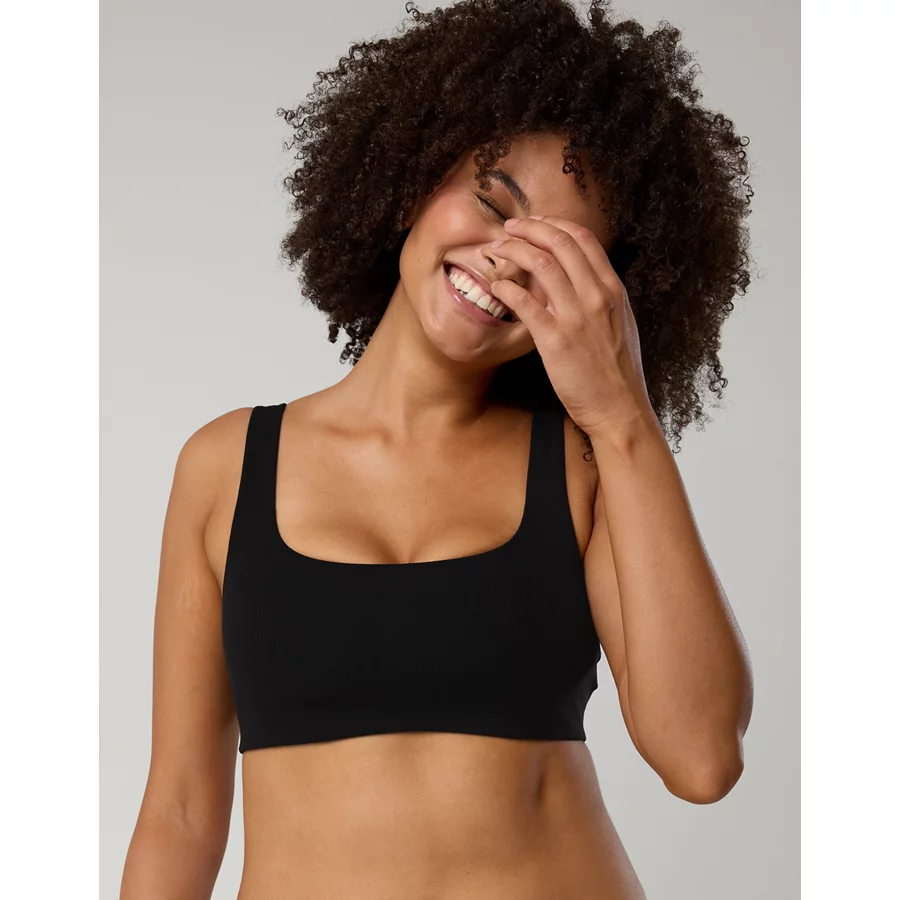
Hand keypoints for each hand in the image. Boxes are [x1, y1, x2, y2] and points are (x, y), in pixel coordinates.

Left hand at [489, 215, 654, 439]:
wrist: (619, 407)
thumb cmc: (617, 372)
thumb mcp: (618, 324)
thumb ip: (600, 299)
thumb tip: (577, 281)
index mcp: (612, 290)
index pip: (583, 239)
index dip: (555, 224)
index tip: (536, 223)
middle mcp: (596, 297)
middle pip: (561, 242)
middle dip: (530, 228)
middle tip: (510, 228)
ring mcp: (577, 317)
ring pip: (542, 264)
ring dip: (515, 250)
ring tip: (498, 249)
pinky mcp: (556, 341)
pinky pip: (527, 303)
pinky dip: (508, 288)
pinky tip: (497, 286)